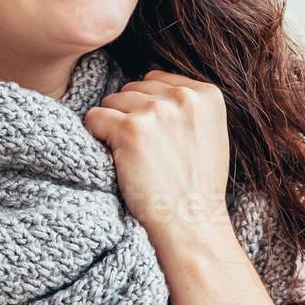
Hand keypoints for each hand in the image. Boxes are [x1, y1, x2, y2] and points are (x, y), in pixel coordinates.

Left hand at [84, 69, 236, 249]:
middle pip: (132, 88)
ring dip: (113, 126)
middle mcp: (183, 98)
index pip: (156, 80)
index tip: (156, 137)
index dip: (148, 107)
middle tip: (143, 151)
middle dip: (130, 115)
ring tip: (133, 157)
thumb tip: (150, 83)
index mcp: (207, 94)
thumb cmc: (197, 185)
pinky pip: (94, 117)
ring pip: (112, 101)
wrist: (191, 224)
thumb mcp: (210, 133)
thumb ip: (188, 105)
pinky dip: (96, 137)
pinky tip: (116, 159)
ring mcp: (156, 112)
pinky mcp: (130, 130)